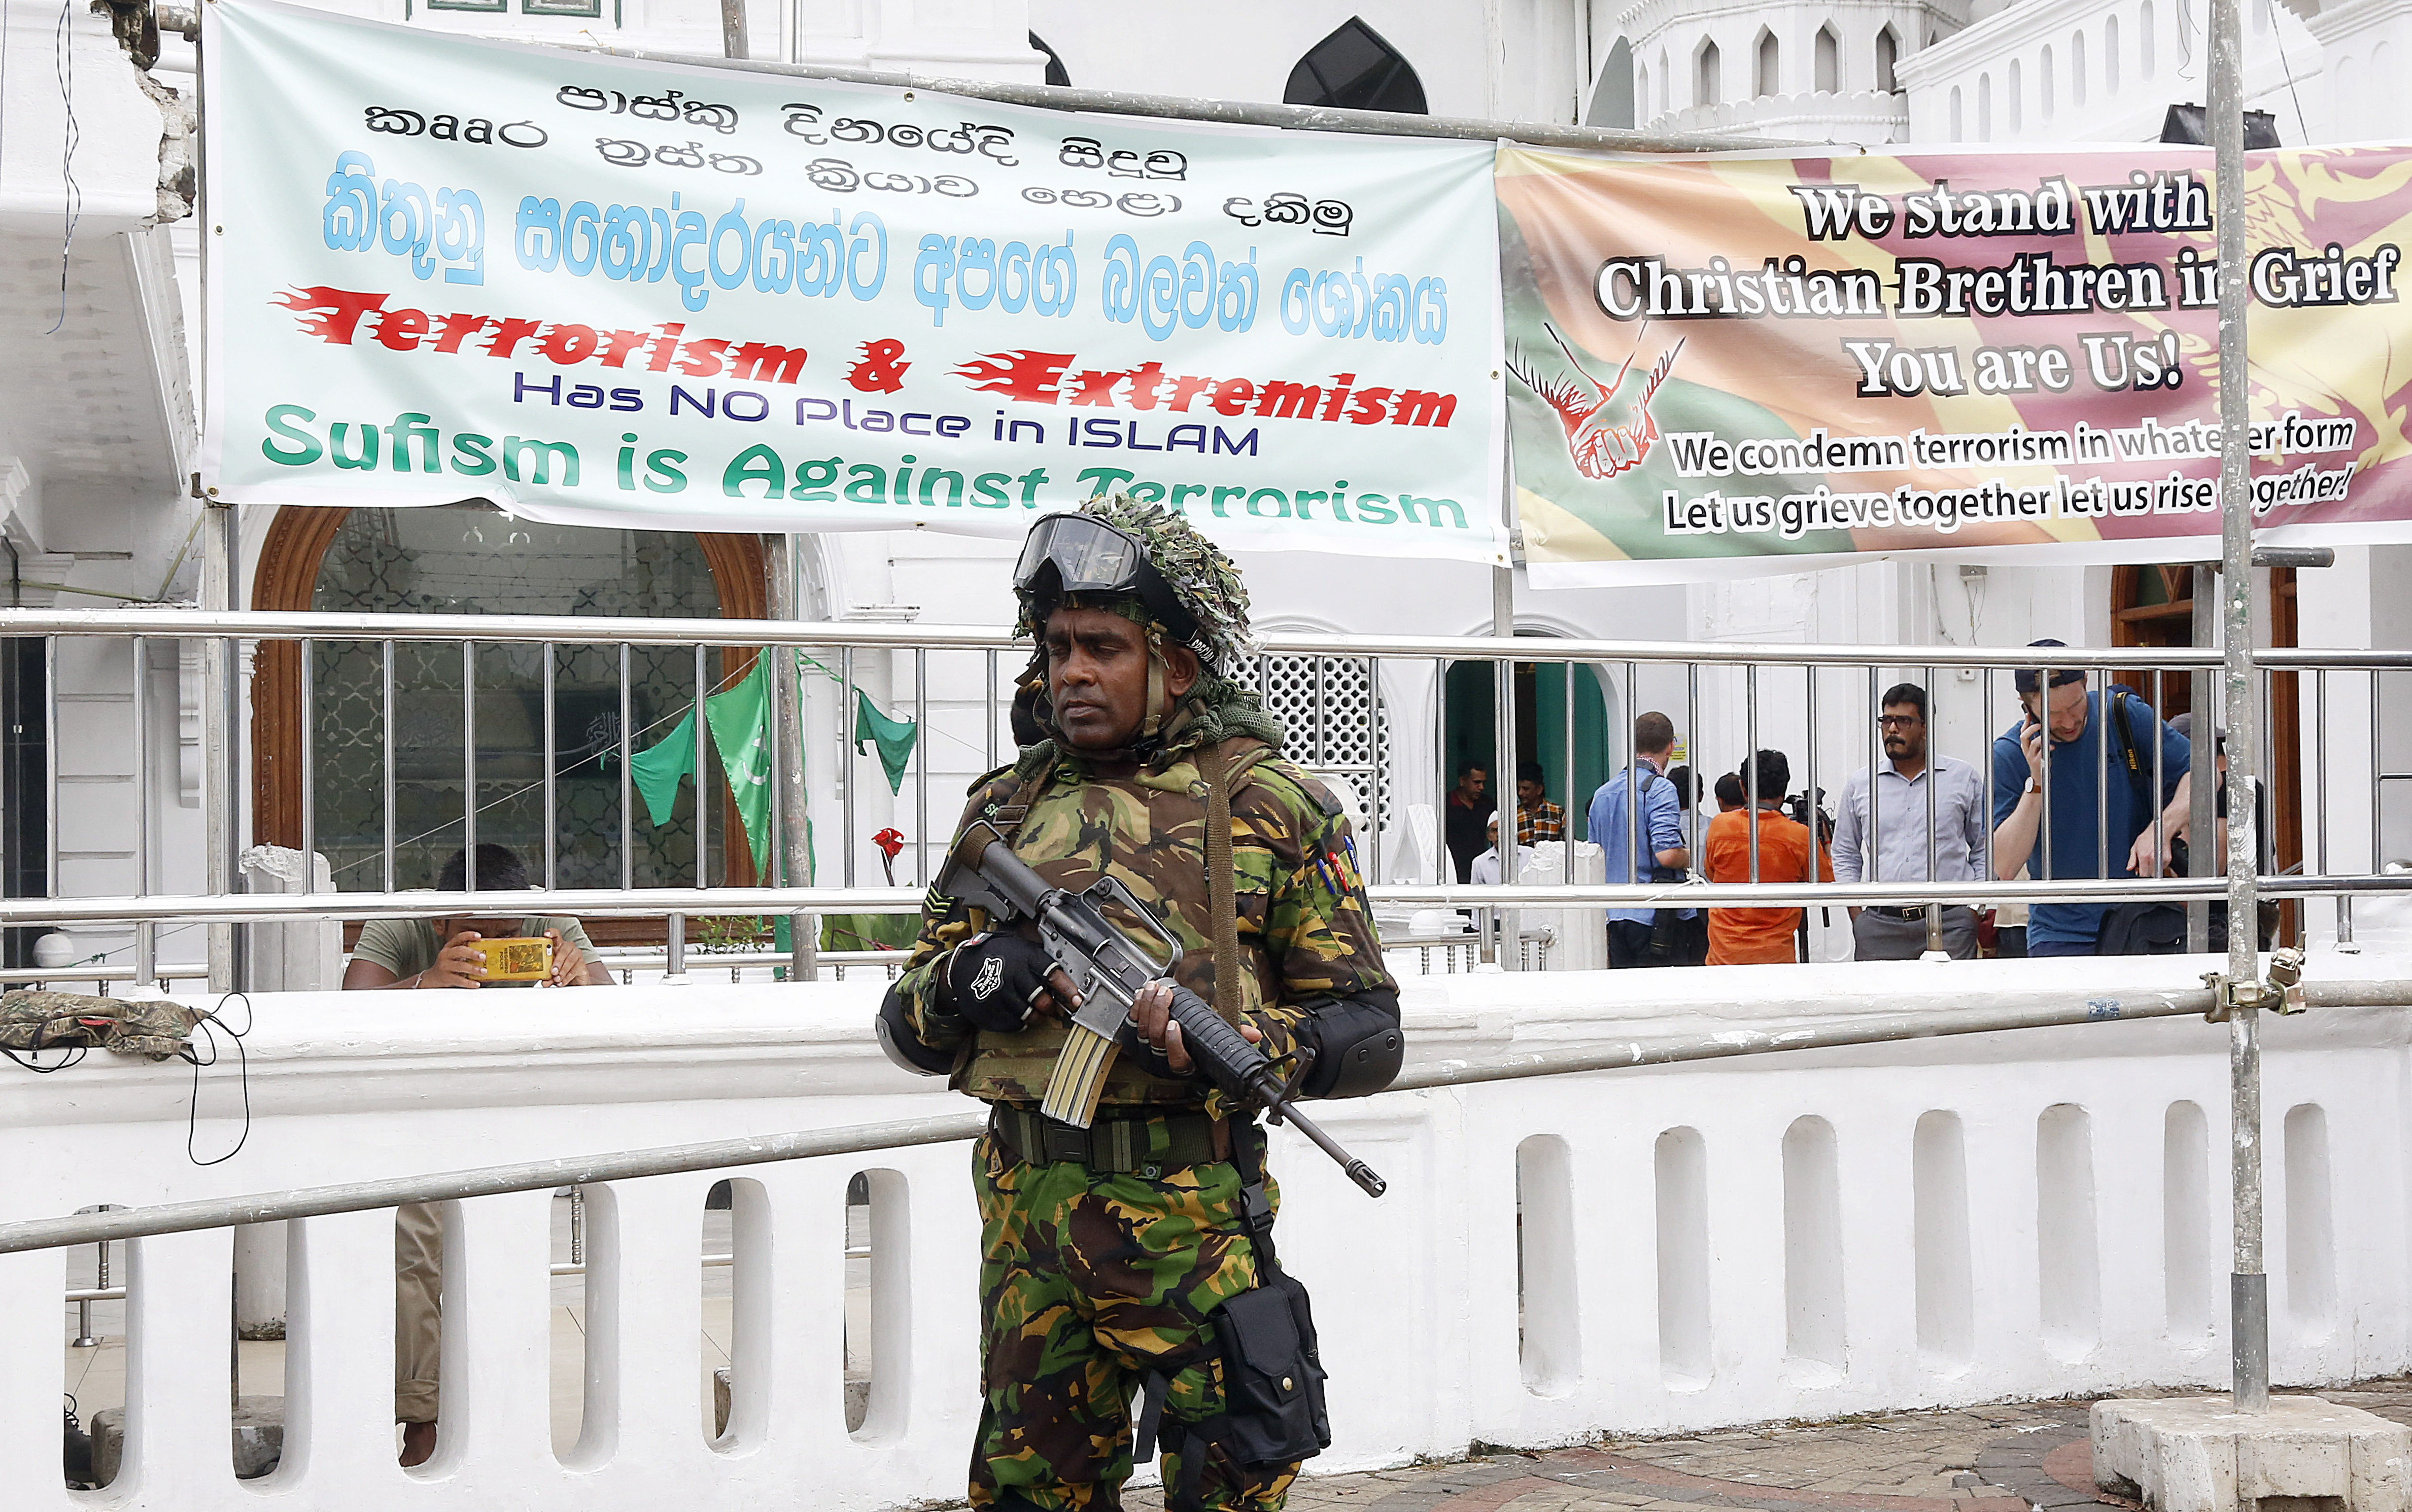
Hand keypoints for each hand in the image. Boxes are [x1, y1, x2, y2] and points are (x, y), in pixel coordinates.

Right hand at [421, 930, 486, 988]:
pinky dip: (469, 983)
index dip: (468, 935)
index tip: (479, 936)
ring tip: (483, 971)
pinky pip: (458, 980)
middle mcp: (446, 955)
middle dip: (472, 953)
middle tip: (483, 957)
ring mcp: (444, 966)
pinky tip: (476, 984)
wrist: (433, 977)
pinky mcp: (445, 978)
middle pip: (459, 951)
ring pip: (460, 966)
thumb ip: (466, 952)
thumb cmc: (449, 964)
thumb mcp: (454, 955)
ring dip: (473, 969)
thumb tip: (487, 952)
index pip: (458, 938)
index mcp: (449, 947)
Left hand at [545, 930, 586, 987]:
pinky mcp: (582, 964)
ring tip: (557, 979)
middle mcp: (568, 948)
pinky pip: (575, 969)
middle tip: (553, 971)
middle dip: (558, 961)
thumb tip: (544, 981)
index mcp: (558, 946)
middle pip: (564, 949)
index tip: (546, 934)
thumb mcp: (551, 974)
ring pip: (570, 959)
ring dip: (563, 970)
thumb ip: (547, 977)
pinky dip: (567, 976)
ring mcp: (577, 955)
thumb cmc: (561, 972)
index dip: (552, 933)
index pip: (556, 936)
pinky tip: (562, 981)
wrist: (575, 981)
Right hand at [946, 932, 1076, 1031]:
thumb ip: (1041, 962)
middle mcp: (1012, 975)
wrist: (963, 965)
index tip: (1078, 1000)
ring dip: (1036, 1016)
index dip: (1068, 989)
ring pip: (1029, 1015)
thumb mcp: (1020, 948)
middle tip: (1049, 1005)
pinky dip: (1019, 1021)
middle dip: (1049, 1006)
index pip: (1052, 974)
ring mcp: (999, 995)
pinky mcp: (989, 1011)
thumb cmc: (998, 956)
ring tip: (1033, 1009)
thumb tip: (1068, 980)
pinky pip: (1014, 1024)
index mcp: (1024, 957)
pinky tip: (1014, 1011)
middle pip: (1042, 1001)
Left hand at [1128, 979, 1260, 1076]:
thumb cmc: (1201, 1045)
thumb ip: (1236, 1037)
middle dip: (1158, 1013)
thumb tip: (1254, 1035)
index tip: (1175, 1024)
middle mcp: (1163, 1062)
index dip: (1172, 1042)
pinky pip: (1132, 1023)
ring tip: (1155, 988)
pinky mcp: (1136, 1040)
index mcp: (1185, 1066)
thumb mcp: (1218, 1041)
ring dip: (1146, 1005)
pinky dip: (1137, 1006)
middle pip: (1154, 1039)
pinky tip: (1143, 993)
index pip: (1176, 1059)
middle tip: (1166, 994)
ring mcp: (1147, 1051)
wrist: (1182, 1049)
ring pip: (1141, 1030)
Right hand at [2021, 721, 2046, 789]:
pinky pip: (2042, 752)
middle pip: (2023, 736)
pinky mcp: (2038, 762)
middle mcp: (2026, 750)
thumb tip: (2041, 728)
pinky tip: (2052, 747)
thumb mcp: (2035, 750)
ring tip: (2047, 735)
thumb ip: (2037, 740)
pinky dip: (2048, 748)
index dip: (2025, 723)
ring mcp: (2031, 756)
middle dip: (2031, 729)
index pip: (2022, 732)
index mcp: (2025, 746)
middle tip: (2039, 725)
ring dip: (2041, 738)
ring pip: (2033, 743)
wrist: (2039, 777)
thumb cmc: (2039, 761)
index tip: (2028, 714)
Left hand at [2129, 824, 2172, 878]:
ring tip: (2151, 860)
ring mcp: (2161, 859)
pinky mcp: (2168, 859)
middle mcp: (2153, 858)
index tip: (2140, 871)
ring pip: (2157, 872)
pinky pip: (2163, 868)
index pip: (2143, 874)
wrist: (2159, 831)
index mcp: (2143, 856)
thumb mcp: (2135, 847)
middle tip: (2145, 865)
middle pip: (2150, 874)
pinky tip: (2156, 859)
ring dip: (2153, 869)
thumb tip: (2129, 868)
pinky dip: (2159, 866)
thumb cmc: (2147, 837)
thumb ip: (2132, 860)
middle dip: (2147, 871)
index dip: (2141, 873)